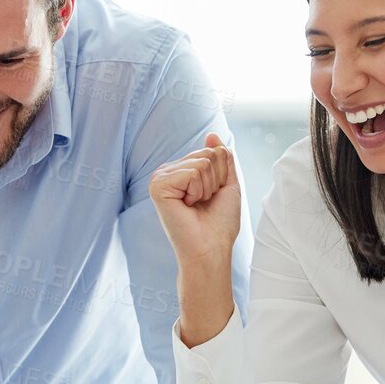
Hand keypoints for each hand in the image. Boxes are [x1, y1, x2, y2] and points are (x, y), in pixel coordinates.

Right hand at [148, 133, 242, 269]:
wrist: (211, 248)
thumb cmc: (219, 223)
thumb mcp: (226, 184)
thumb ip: (221, 159)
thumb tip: (211, 135)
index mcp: (180, 172)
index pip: (212, 152)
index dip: (221, 176)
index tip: (210, 198)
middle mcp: (167, 172)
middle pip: (207, 155)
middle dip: (216, 180)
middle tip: (203, 203)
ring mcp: (160, 178)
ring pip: (202, 163)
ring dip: (207, 188)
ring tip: (195, 206)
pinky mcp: (158, 186)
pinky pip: (192, 172)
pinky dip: (197, 191)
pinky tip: (187, 206)